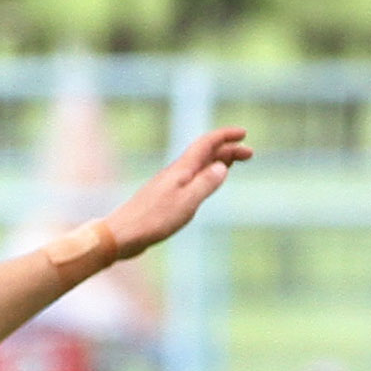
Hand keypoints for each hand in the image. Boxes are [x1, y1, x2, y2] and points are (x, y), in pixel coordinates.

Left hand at [103, 127, 249, 258]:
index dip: (225, 136)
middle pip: (204, 154)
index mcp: (181, 170)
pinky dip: (204, 176)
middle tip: (250, 154)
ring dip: (217, 162)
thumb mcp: (187, 202)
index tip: (244, 134)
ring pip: (197, 167)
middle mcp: (174, 174)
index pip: (206, 144)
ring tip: (233, 163)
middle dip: (227, 150)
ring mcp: (168, 186)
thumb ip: (206, 183)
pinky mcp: (163, 199)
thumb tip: (222, 166)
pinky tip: (206, 184)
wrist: (120, 236)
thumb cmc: (153, 220)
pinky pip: (189, 181)